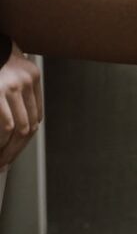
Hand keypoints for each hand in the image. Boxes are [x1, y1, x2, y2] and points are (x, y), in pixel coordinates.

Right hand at [0, 42, 42, 170]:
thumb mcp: (8, 72)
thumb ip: (16, 92)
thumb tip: (17, 127)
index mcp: (32, 76)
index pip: (35, 115)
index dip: (26, 136)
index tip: (16, 148)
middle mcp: (27, 80)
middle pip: (30, 125)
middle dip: (18, 148)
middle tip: (6, 161)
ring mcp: (13, 86)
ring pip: (21, 129)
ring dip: (10, 149)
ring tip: (1, 159)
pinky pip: (7, 125)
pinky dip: (2, 140)